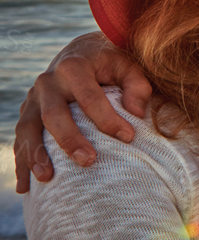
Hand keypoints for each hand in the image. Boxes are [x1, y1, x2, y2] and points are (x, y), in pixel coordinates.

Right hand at [13, 33, 152, 191]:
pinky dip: (22, 162)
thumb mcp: (128, 65)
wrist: (80, 52)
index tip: (128, 137)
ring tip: (46, 178)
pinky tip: (26, 187)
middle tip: (88, 161)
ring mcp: (33, 99)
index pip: (90, 96)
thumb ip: (137, 85)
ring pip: (28, 128)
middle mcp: (48, 82)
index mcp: (74, 67)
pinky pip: (20, 140)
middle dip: (69, 139)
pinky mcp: (27, 113)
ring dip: (35, 154)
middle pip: (53, 114)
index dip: (107, 118)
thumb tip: (136, 113)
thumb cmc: (111, 63)